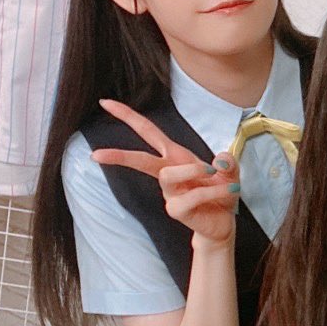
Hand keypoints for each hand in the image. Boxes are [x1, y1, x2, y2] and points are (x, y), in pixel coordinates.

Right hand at [90, 99, 240, 244]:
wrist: (224, 222)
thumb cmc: (220, 194)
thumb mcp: (230, 172)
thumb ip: (228, 162)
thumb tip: (220, 159)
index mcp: (176, 156)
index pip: (148, 132)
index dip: (128, 116)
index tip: (105, 103)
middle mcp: (169, 173)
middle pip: (140, 160)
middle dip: (120, 155)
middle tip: (96, 154)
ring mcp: (170, 193)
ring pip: (168, 175)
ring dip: (193, 170)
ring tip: (215, 174)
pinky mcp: (177, 210)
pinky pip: (191, 197)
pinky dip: (212, 191)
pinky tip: (227, 192)